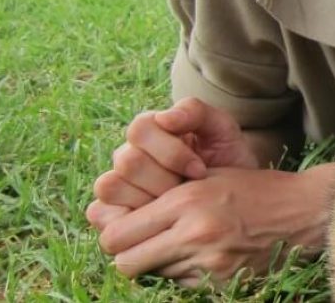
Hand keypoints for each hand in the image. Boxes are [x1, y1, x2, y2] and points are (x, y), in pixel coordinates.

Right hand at [88, 98, 257, 221]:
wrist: (235, 200)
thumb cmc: (226, 161)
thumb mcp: (222, 131)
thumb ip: (196, 112)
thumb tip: (164, 117)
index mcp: (149, 131)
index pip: (140, 130)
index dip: (172, 153)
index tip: (200, 170)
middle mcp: (127, 155)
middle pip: (128, 161)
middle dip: (166, 180)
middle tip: (190, 192)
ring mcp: (117, 184)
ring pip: (111, 186)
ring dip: (148, 200)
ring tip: (176, 208)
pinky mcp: (111, 214)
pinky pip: (99, 213)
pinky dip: (127, 220)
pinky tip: (159, 223)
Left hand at [92, 164, 334, 285]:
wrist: (304, 211)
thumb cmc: (255, 188)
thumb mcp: (208, 177)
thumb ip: (165, 196)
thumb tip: (122, 218)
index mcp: (184, 201)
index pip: (117, 235)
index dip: (115, 237)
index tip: (125, 233)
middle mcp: (192, 233)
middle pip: (126, 264)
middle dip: (129, 256)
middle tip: (143, 247)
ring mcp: (208, 262)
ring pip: (154, 275)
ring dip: (161, 264)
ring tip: (184, 246)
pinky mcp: (222, 282)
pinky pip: (183, 283)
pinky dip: (187, 273)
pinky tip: (207, 256)